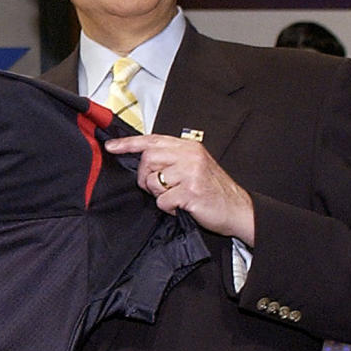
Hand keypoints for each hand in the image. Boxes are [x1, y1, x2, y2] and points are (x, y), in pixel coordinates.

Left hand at [105, 134, 255, 244]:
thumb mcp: (194, 166)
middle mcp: (190, 156)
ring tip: (177, 197)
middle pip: (147, 160)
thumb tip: (142, 158)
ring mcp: (191, 173)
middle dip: (146, 177)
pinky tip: (183, 206)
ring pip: (152, 181)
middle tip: (160, 187)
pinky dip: (168, 208)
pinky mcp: (191, 192)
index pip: (152, 140)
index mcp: (189, 147)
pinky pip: (162, 200)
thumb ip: (172, 158)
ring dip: (159, 194)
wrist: (239, 210)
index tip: (111, 147)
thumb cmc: (213, 190)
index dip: (128, 144)